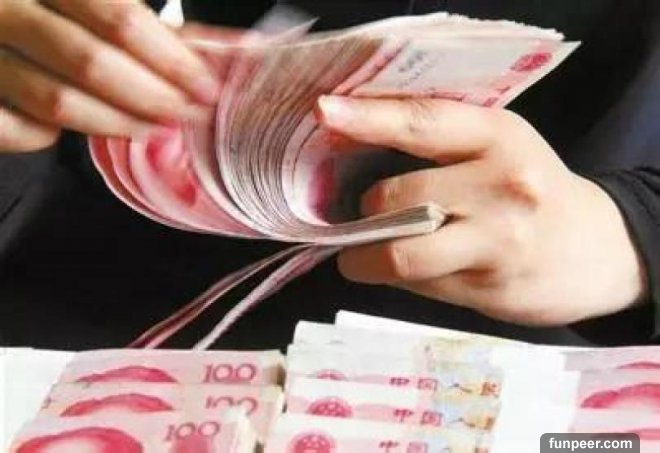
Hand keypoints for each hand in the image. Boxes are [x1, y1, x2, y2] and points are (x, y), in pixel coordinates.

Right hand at [0, 0, 231, 151]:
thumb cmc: (50, 8)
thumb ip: (146, 24)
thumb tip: (228, 49)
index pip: (118, 18)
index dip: (171, 58)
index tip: (206, 86)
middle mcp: (5, 8)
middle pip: (92, 63)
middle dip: (153, 96)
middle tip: (188, 114)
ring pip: (57, 102)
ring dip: (119, 123)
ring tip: (155, 127)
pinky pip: (17, 129)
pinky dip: (51, 136)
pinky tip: (78, 127)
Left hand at [318, 95, 646, 325]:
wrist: (595, 251)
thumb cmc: (532, 188)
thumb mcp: (500, 148)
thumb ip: (441, 146)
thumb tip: (356, 152)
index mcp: (499, 137)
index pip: (422, 124)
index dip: (369, 119)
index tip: (325, 114)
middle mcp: (501, 187)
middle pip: (397, 199)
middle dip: (366, 210)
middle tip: (364, 213)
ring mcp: (497, 242)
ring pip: (401, 255)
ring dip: (365, 258)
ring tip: (359, 256)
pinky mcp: (489, 289)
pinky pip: (419, 286)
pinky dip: (398, 279)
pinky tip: (410, 269)